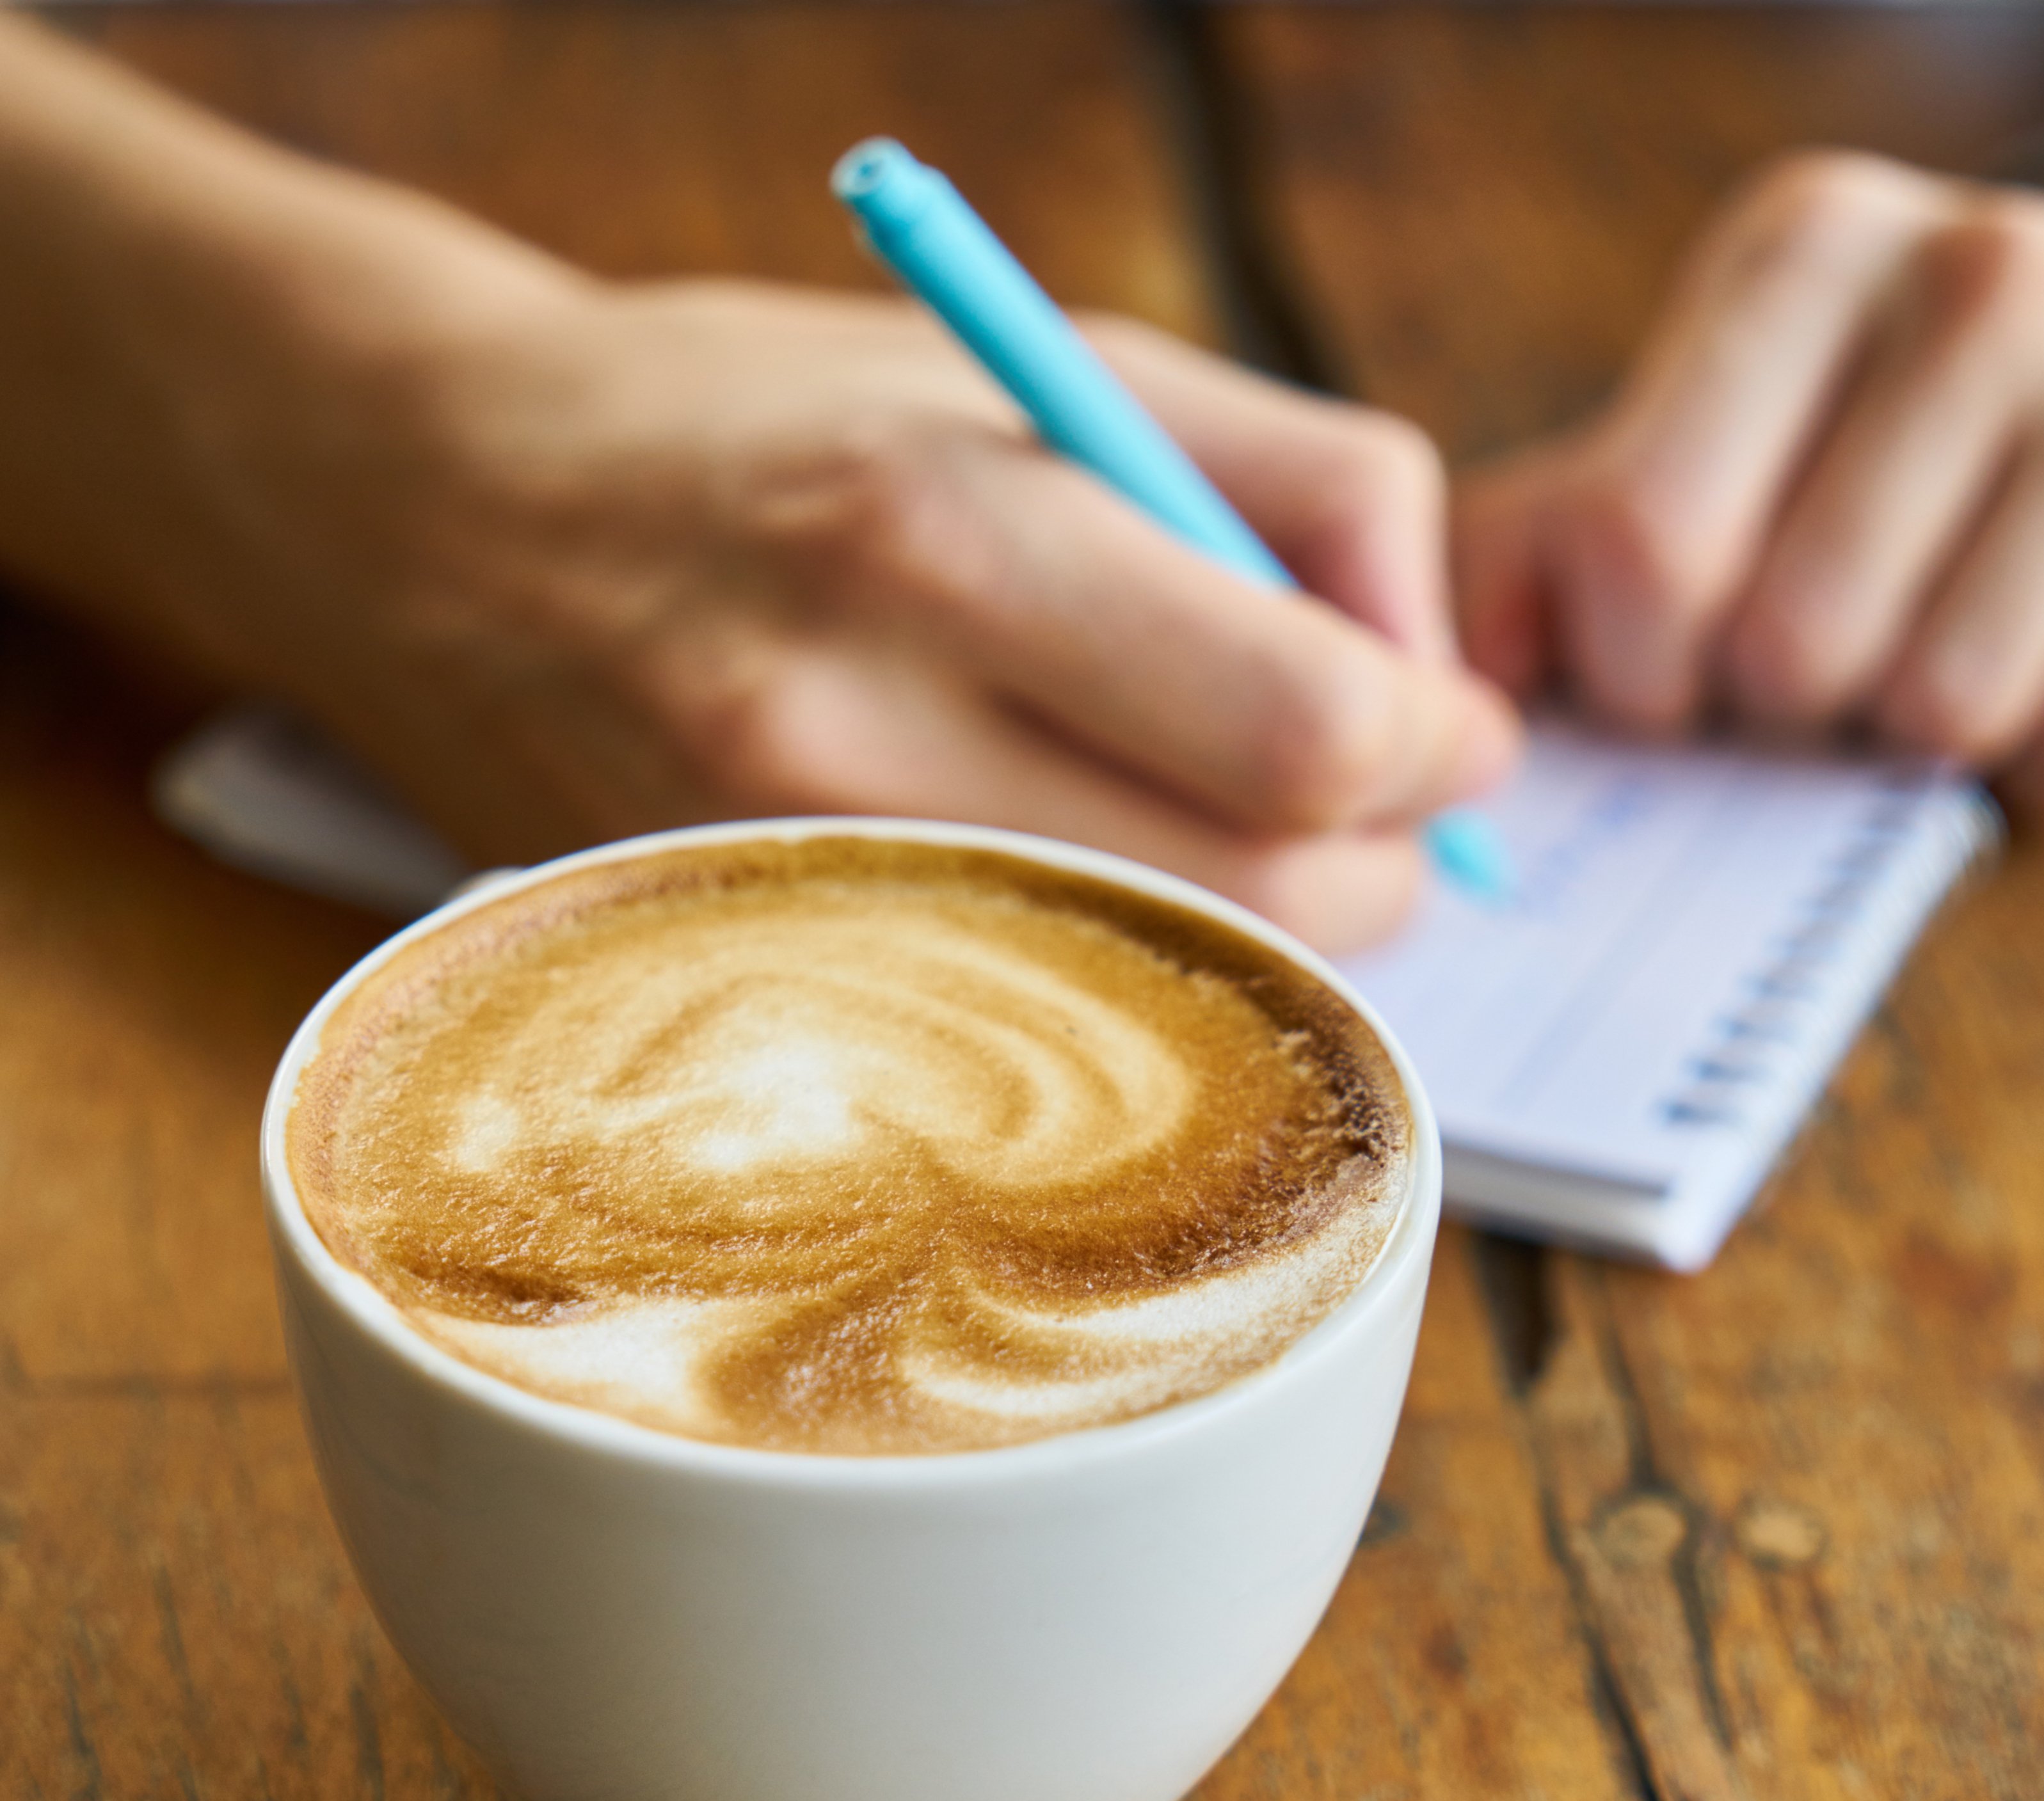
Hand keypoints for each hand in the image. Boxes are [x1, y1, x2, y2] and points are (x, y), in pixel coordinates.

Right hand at [240, 277, 1518, 947]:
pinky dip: (1127, 976)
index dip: (1431, 744)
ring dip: (1265, 929)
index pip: (1300, 728)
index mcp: (940, 535)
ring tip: (1228, 824)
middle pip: (1259, 903)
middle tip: (1367, 796)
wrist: (439, 517)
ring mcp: (793, 895)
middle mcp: (854, 743)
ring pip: (1161, 999)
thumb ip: (1294, 486)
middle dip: (1378, 863)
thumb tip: (1438, 678)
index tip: (1445, 728)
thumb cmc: (760, 418)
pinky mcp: (758, 982)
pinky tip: (1104, 886)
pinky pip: (1030, 1040)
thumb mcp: (1039, 358)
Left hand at [1456, 149, 2043, 813]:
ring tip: (1903, 661)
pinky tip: (2014, 663)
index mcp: (1801, 257)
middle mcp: (1974, 276)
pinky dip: (2021, 752)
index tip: (1662, 670)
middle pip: (1787, 638)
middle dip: (1765, 712)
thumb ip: (1533, 550)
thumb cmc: (1824, 472)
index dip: (1634, 670)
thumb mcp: (1672, 456)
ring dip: (1894, 736)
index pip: (1640, 541)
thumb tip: (1450, 694)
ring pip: (1939, 699)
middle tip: (1794, 672)